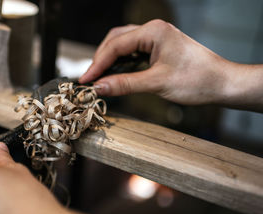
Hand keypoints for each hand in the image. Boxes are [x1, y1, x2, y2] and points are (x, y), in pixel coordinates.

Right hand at [80, 19, 232, 105]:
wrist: (222, 83)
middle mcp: (153, 30)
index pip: (115, 46)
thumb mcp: (156, 83)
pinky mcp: (159, 48)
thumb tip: (99, 87)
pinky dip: (121, 62)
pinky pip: (133, 51)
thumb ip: (125, 84)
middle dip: (101, 59)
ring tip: (99, 77)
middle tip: (90, 79)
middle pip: (116, 40)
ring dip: (110, 60)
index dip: (97, 64)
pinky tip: (115, 74)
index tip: (85, 80)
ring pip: (123, 44)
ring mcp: (156, 38)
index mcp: (153, 32)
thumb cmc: (196, 80)